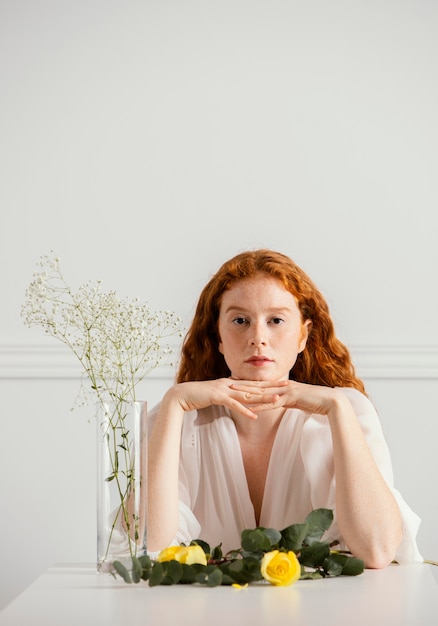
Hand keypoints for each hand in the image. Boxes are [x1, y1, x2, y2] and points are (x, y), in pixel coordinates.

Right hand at [165, 378, 280, 419]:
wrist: (182, 395)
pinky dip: (245, 409)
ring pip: (247, 394)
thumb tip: (235, 399)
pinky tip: (255, 415)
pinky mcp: (217, 397)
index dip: (267, 382)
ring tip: (277, 399)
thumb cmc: (198, 396)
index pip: (252, 383)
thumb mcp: (215, 395)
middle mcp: (229, 383)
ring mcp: (224, 389)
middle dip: (271, 385)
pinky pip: (234, 404)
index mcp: (230, 382)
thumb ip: (227, 396)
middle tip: (286, 385)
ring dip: (262, 397)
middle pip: (254, 385)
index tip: (280, 382)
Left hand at [229, 379, 347, 417]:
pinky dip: (261, 406)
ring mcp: (288, 391)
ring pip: (264, 393)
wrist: (331, 402)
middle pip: (260, 385)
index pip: (264, 384)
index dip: (250, 383)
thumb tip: (284, 403)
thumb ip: (291, 401)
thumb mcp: (301, 401)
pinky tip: (251, 409)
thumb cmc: (318, 403)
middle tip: (229, 384)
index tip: (238, 382)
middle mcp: (285, 386)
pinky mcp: (292, 399)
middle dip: (244, 385)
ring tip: (234, 394)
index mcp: (286, 385)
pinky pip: (273, 404)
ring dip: (248, 394)